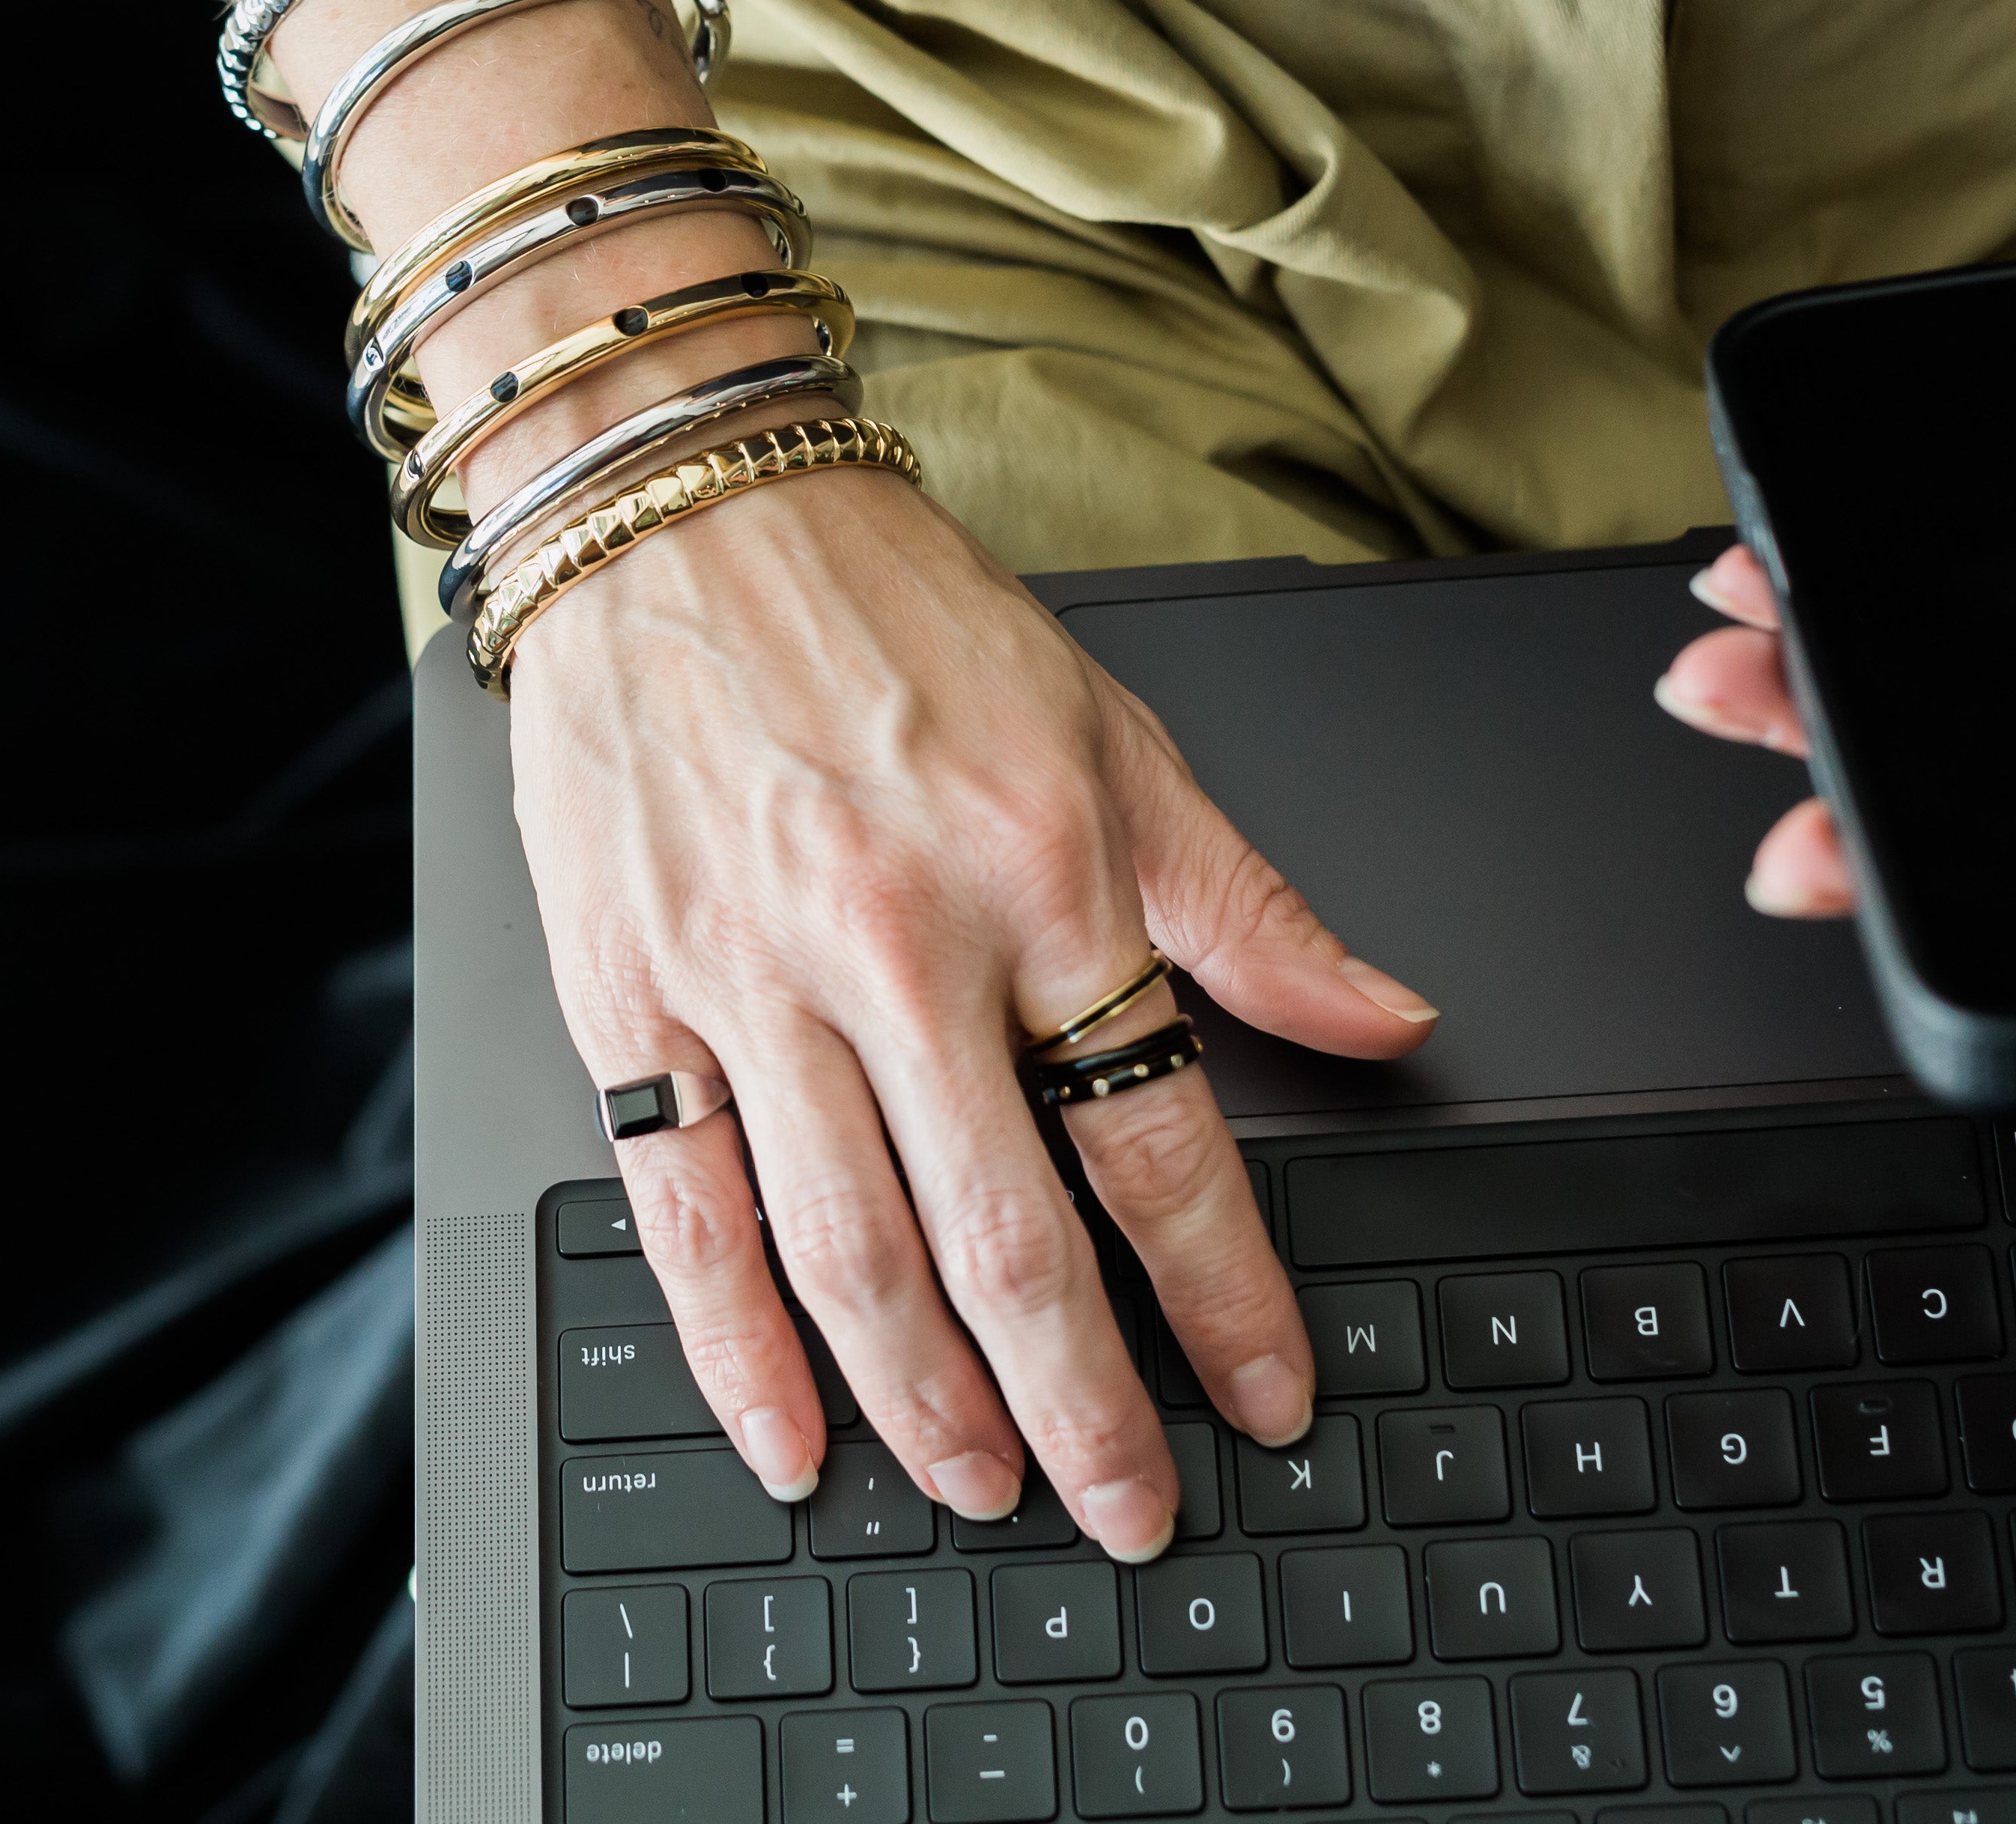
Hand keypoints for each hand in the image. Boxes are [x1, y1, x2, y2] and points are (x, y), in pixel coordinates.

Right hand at [512, 462, 1440, 1561]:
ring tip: (985, 1490)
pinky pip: (685, 1213)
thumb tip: (1386, 1017)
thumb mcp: (1109, 731)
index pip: (1157, 1133)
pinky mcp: (629, 997)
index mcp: (1040, 870)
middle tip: (1132, 1508)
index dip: (1224, 1290)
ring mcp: (751, 979)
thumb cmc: (887, 612)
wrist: (672, 507)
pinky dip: (735, 1349)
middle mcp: (898, 939)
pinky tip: (788, 1436)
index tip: (1267, 1390)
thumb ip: (1246, 901)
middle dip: (1082, 1403)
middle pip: (1005, 1233)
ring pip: (849, 1248)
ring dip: (927, 1403)